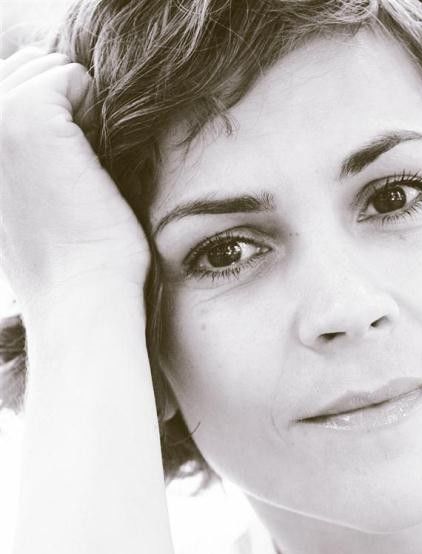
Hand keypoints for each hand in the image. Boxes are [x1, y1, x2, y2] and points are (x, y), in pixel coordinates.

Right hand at [0, 47, 150, 319]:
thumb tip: (54, 111)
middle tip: (72, 177)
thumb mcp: (27, 204)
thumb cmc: (71, 261)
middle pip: (28, 69)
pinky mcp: (28, 117)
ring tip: (78, 172)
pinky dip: (96, 112)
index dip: (52, 120)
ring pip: (49, 69)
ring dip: (80, 112)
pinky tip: (90, 163)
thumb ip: (19, 159)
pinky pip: (74, 76)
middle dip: (65, 109)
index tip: (58, 178)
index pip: (9, 87)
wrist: (80, 299)